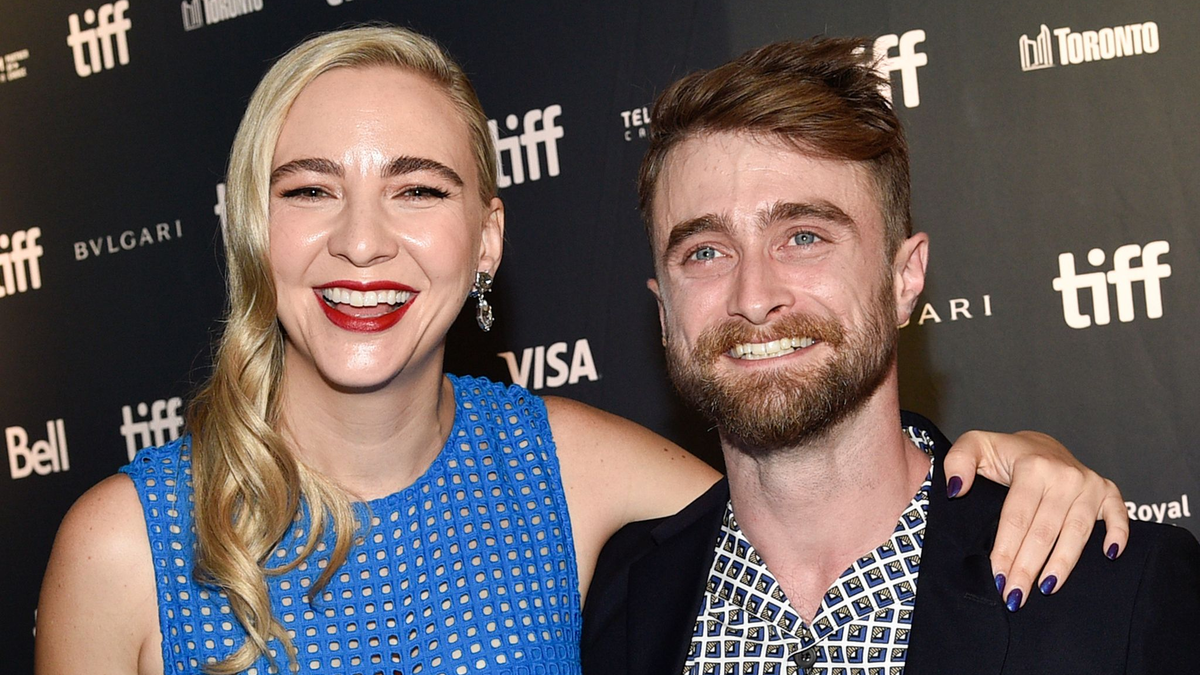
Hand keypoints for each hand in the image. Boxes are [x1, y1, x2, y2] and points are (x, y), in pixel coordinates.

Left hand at [943, 430, 1127, 611]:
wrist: (1039, 445)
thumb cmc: (1003, 452)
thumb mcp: (974, 446)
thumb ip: (957, 462)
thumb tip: (957, 489)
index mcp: (1032, 466)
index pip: (1017, 518)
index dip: (1006, 550)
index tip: (996, 577)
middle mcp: (1064, 475)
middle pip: (1044, 531)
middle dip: (1028, 567)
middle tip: (1014, 596)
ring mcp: (1089, 484)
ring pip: (1076, 532)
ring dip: (1062, 564)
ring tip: (1045, 589)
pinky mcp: (1107, 491)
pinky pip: (1118, 515)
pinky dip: (1118, 535)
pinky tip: (1110, 556)